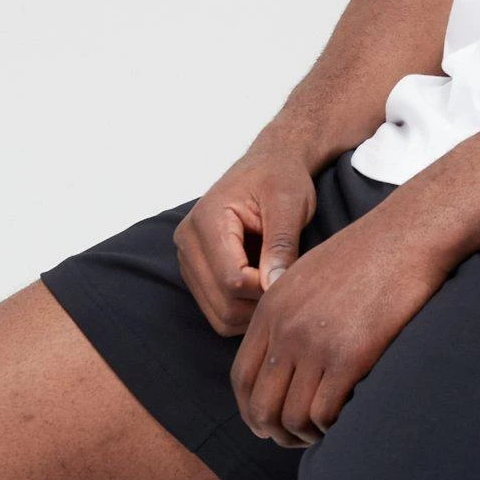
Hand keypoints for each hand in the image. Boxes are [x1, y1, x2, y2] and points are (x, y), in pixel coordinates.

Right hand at [172, 143, 317, 336]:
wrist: (269, 164)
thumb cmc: (281, 178)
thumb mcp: (289, 203)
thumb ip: (281, 244)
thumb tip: (273, 286)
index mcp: (207, 220)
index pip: (231, 280)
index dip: (266, 289)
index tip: (292, 276)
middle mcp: (188, 241)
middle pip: (223, 302)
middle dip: (260, 303)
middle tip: (288, 282)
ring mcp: (188, 259)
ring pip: (219, 315)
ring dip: (252, 310)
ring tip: (276, 281)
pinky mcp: (196, 272)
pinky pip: (217, 311)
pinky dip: (244, 309)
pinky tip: (263, 285)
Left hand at [229, 209, 451, 447]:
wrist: (408, 236)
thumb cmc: (368, 255)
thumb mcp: (309, 276)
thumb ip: (287, 315)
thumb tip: (283, 362)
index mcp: (272, 308)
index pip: (242, 379)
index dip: (252, 411)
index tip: (269, 423)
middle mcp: (286, 328)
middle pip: (261, 407)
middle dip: (276, 432)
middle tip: (299, 437)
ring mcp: (316, 343)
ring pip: (292, 418)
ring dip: (307, 434)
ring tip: (326, 429)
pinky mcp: (350, 356)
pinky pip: (325, 414)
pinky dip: (332, 427)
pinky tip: (347, 416)